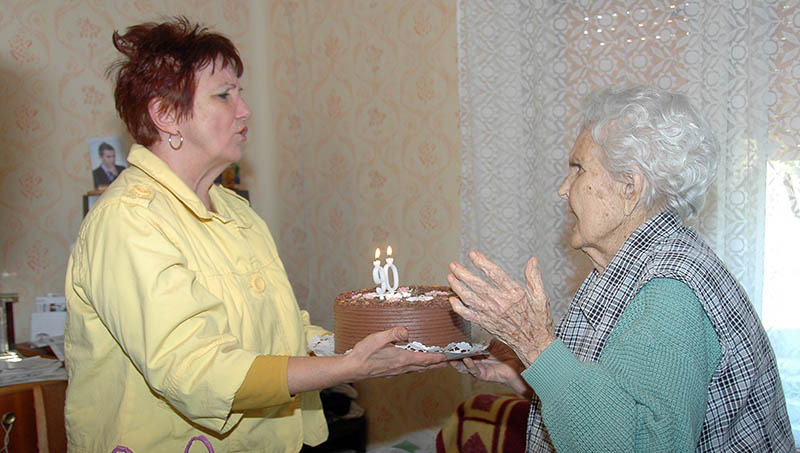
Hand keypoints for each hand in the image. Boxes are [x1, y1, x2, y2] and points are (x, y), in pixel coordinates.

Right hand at [344, 327, 446, 379]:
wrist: (353, 368)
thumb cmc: (364, 353)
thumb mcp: (379, 338)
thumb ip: (394, 333)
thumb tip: (406, 331)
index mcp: (402, 359)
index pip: (425, 359)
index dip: (437, 358)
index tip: (446, 357)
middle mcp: (401, 367)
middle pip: (423, 366)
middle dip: (435, 364)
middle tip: (446, 362)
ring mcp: (395, 371)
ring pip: (416, 369)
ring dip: (426, 366)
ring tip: (433, 364)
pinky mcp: (390, 372)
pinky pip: (408, 370)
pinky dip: (416, 367)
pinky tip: (412, 365)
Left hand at [448, 251, 554, 366]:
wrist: (535, 344)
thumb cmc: (539, 320)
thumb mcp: (541, 297)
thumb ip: (534, 277)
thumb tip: (533, 260)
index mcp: (513, 293)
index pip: (494, 273)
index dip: (481, 262)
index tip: (472, 254)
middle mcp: (499, 303)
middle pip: (476, 285)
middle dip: (462, 273)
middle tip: (453, 265)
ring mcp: (490, 314)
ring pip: (469, 298)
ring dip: (457, 287)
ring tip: (450, 277)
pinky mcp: (485, 324)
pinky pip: (468, 315)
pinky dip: (458, 308)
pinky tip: (452, 300)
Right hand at [450, 340, 531, 397]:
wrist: (522, 364)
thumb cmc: (510, 352)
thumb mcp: (495, 340)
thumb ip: (485, 335)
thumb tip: (477, 320)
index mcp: (477, 352)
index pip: (463, 349)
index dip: (454, 346)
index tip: (446, 340)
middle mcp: (476, 361)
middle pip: (459, 359)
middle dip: (451, 355)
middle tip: (444, 349)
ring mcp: (480, 369)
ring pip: (463, 367)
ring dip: (457, 362)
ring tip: (451, 356)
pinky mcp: (485, 375)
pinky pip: (475, 371)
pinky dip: (470, 365)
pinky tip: (466, 359)